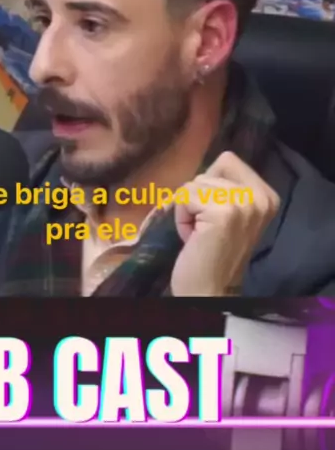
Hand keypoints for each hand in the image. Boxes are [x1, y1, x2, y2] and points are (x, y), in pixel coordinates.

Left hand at [170, 151, 279, 295]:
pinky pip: (185, 196)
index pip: (227, 159)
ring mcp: (244, 203)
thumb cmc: (213, 251)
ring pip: (195, 183)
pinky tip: (193, 237)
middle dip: (198, 196)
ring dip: (189, 208)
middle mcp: (261, 197)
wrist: (208, 290)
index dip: (210, 183)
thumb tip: (208, 165)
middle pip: (210, 169)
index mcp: (267, 195)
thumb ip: (225, 186)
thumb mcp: (229, 211)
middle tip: (206, 227)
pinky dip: (182, 216)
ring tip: (200, 233)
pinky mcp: (224, 212)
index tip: (212, 213)